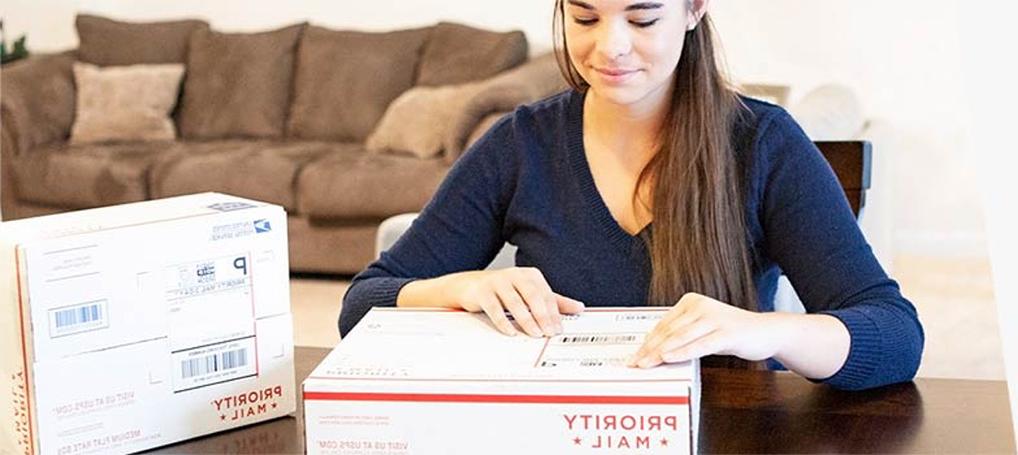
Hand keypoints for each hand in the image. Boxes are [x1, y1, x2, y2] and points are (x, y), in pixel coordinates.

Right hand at [453, 267, 584, 336]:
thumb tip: (579, 307)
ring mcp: (498, 282)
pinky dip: (503, 321)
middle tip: (549, 332)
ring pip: (514, 302)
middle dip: (542, 316)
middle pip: (532, 296)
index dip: (554, 313)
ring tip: (534, 334)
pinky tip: (510, 332)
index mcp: (530, 275)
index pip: (546, 295)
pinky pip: (494, 308)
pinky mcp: (483, 292)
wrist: (470, 285)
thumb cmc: (504, 290)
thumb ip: (553, 301)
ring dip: (526, 319)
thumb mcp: (530, 293)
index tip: (558, 329)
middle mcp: (515, 275)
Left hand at [628, 292, 787, 367]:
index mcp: (691, 302)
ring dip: (661, 352)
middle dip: (650, 349)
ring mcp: (714, 318)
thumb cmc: (731, 333)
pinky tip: (669, 358)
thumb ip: (682, 335)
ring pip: (681, 337)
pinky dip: (683, 352)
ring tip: (646, 363)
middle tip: (635, 363)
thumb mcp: (702, 330)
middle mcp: (701, 306)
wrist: (766, 332)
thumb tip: (656, 350)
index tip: (635, 355)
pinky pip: (700, 344)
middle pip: (668, 330)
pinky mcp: (727, 332)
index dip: (647, 341)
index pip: (663, 324)